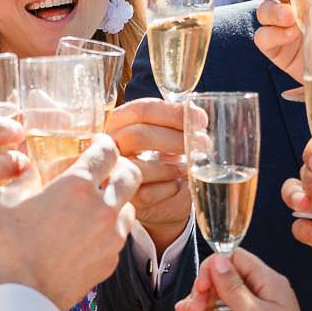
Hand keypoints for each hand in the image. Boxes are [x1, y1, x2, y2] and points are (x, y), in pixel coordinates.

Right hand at [0, 133, 139, 309]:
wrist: (24, 296)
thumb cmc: (10, 248)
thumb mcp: (2, 201)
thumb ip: (21, 177)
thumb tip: (29, 167)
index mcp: (76, 186)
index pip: (107, 151)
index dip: (103, 143)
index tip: (96, 144)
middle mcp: (102, 207)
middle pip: (131, 174)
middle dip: (121, 167)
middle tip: (106, 169)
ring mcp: (111, 236)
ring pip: (130, 206)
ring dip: (118, 200)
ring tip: (96, 204)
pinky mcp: (111, 260)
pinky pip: (119, 235)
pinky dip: (110, 229)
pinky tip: (89, 234)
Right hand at [105, 98, 197, 246]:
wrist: (159, 199)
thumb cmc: (161, 160)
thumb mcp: (166, 136)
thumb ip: (176, 123)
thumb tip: (196, 118)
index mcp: (118, 123)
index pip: (141, 110)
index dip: (173, 113)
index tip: (200, 119)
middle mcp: (108, 147)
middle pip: (138, 136)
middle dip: (176, 139)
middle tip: (202, 144)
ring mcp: (112, 175)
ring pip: (140, 167)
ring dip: (173, 167)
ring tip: (189, 167)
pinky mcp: (125, 200)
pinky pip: (148, 193)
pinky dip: (169, 188)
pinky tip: (177, 184)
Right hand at [175, 247, 311, 310]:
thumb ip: (232, 285)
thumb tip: (218, 261)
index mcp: (270, 282)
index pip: (236, 259)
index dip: (213, 269)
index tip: (199, 286)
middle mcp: (269, 296)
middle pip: (230, 281)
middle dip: (206, 290)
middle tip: (191, 305)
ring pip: (229, 305)